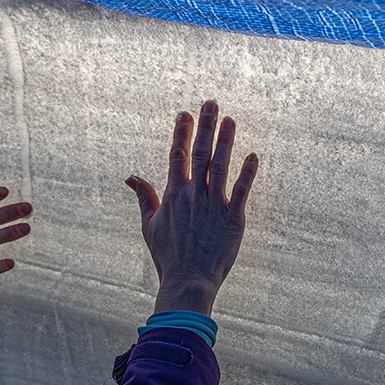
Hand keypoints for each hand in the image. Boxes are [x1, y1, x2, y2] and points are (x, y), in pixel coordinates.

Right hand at [126, 101, 258, 316]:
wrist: (188, 280)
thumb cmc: (168, 255)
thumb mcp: (149, 225)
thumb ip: (143, 197)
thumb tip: (131, 177)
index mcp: (174, 194)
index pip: (177, 155)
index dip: (181, 133)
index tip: (185, 113)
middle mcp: (194, 195)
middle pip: (200, 153)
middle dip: (205, 126)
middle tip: (211, 104)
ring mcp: (214, 205)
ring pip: (221, 165)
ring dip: (226, 141)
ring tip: (231, 120)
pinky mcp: (233, 218)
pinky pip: (242, 190)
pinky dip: (247, 172)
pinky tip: (253, 155)